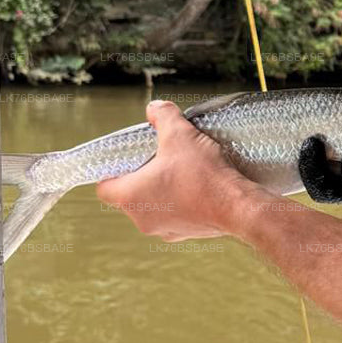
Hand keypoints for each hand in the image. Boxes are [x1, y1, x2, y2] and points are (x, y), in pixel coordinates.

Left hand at [96, 100, 260, 241]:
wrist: (237, 206)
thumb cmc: (203, 174)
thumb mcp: (180, 134)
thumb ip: (163, 116)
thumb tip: (155, 108)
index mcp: (130, 196)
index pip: (104, 188)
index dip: (113, 172)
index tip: (129, 162)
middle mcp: (142, 218)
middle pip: (130, 196)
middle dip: (143, 179)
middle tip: (161, 161)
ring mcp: (164, 230)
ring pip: (154, 208)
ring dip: (163, 193)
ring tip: (183, 174)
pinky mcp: (185, 234)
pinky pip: (176, 217)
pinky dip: (183, 204)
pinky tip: (199, 190)